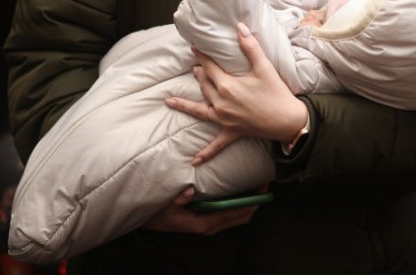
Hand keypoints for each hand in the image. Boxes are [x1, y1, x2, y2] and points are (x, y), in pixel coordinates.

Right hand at [141, 186, 259, 234]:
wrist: (150, 224)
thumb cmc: (159, 213)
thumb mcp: (167, 205)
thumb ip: (179, 198)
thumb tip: (191, 190)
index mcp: (202, 223)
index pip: (231, 214)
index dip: (247, 204)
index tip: (260, 194)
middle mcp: (209, 227)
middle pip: (238, 218)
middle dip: (253, 204)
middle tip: (266, 188)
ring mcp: (208, 226)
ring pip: (236, 219)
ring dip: (248, 206)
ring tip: (260, 191)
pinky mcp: (207, 223)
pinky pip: (228, 217)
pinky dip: (239, 208)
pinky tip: (245, 198)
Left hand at [165, 22, 308, 164]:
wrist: (289, 121)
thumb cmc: (277, 93)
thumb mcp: (265, 68)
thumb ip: (250, 47)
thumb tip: (240, 28)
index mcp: (227, 86)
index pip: (209, 67)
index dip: (201, 56)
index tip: (194, 47)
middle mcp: (221, 102)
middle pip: (204, 85)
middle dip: (199, 73)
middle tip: (195, 66)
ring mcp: (224, 119)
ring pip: (200, 109)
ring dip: (185, 105)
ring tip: (170, 101)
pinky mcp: (231, 132)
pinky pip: (215, 145)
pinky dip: (205, 153)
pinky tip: (194, 162)